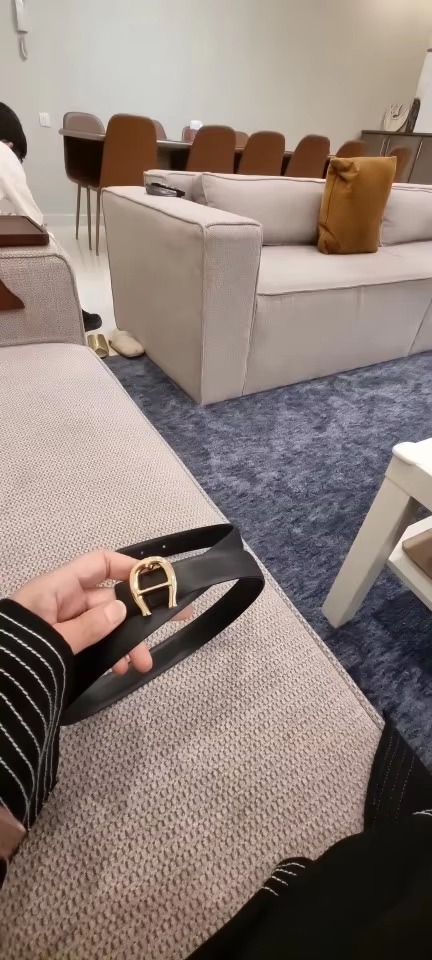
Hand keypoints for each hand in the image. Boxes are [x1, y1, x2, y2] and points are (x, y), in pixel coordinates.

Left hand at [12, 550, 190, 675]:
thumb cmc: (17, 656)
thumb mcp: (55, 640)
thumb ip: (90, 626)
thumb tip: (122, 610)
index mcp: (56, 588)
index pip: (99, 563)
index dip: (128, 566)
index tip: (157, 580)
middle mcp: (61, 601)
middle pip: (108, 599)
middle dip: (135, 617)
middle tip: (169, 625)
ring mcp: (61, 623)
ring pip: (103, 624)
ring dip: (124, 641)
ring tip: (141, 664)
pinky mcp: (59, 644)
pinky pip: (91, 640)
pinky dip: (107, 651)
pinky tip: (119, 669)